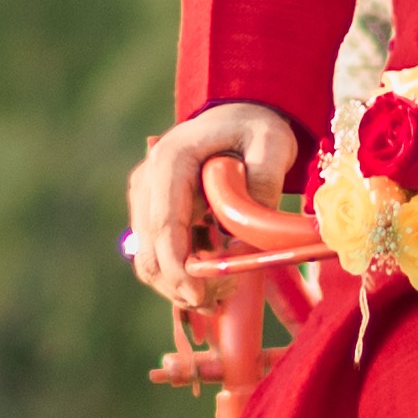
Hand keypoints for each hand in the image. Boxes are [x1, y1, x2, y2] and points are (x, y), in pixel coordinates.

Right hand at [126, 102, 307, 298]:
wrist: (238, 118)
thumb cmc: (256, 129)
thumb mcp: (272, 144)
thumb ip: (264, 181)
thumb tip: (246, 235)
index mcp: (171, 160)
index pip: (164, 224)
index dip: (178, 266)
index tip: (200, 296)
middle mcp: (148, 179)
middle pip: (148, 250)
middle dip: (180, 285)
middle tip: (222, 298)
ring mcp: (145, 198)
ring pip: (147, 260)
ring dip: (179, 286)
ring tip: (224, 291)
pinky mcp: (151, 214)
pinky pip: (157, 257)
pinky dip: (180, 277)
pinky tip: (215, 278)